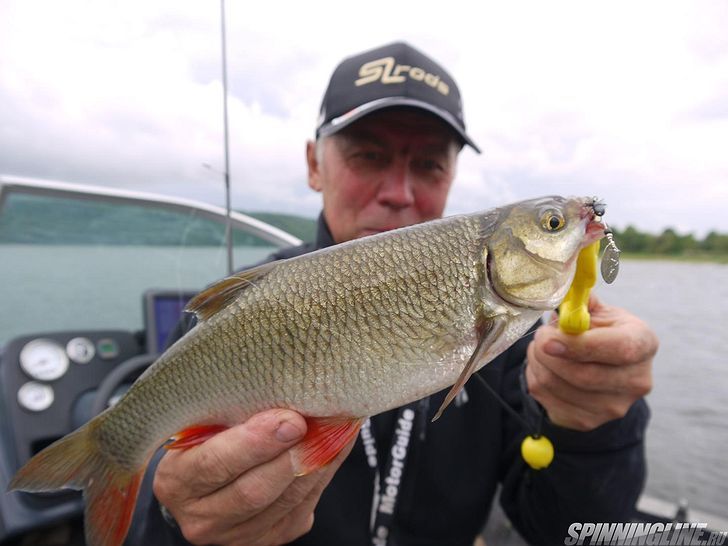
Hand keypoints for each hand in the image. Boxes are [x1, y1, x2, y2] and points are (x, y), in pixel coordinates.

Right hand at [153, 409, 353, 545]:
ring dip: (318, 461)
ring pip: (286, 502)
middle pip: (254, 491)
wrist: (207, 481)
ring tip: (338, 425)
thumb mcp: (203, 422)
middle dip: (293, 455)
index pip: (214, 464)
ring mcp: (236, 536)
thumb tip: (283, 385)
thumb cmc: (208, 438)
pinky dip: (325, 471)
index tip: (290, 419)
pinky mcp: (269, 539)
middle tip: (320, 423)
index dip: (255, 442)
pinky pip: (304, 506)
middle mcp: (201, 518)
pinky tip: (336, 444)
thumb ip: (231, 411)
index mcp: (177, 482)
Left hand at [525, 295, 656, 430]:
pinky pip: (547, 400)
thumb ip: (581, 303)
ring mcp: (614, 406)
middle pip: (584, 375)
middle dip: (548, 353)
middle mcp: (637, 380)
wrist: (599, 366)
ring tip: (538, 348)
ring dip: (538, 363)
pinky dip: (535, 379)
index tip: (548, 338)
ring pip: (559, 387)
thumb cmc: (597, 331)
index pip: (619, 349)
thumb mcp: (596, 311)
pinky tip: (541, 366)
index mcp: (644, 343)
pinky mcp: (589, 421)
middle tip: (538, 336)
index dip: (580, 345)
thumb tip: (565, 296)